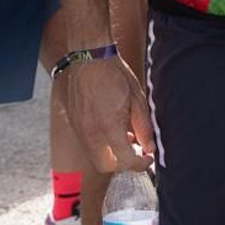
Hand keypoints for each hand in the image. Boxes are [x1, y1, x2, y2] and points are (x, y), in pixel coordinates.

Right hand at [64, 56, 153, 171]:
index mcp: (109, 127)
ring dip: (112, 153)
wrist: (90, 58)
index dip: (140, 164)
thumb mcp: (137, 99)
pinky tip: (113, 127)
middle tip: (137, 150)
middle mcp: (91, 133)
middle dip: (123, 163)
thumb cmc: (115, 75)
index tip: (149, 158)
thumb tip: (149, 147)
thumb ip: (143, 127)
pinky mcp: (75, 124)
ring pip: (96, 155)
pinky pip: (88, 143)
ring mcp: (80, 129)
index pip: (125, 160)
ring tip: (127, 135)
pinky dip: (102, 143)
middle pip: (106, 166)